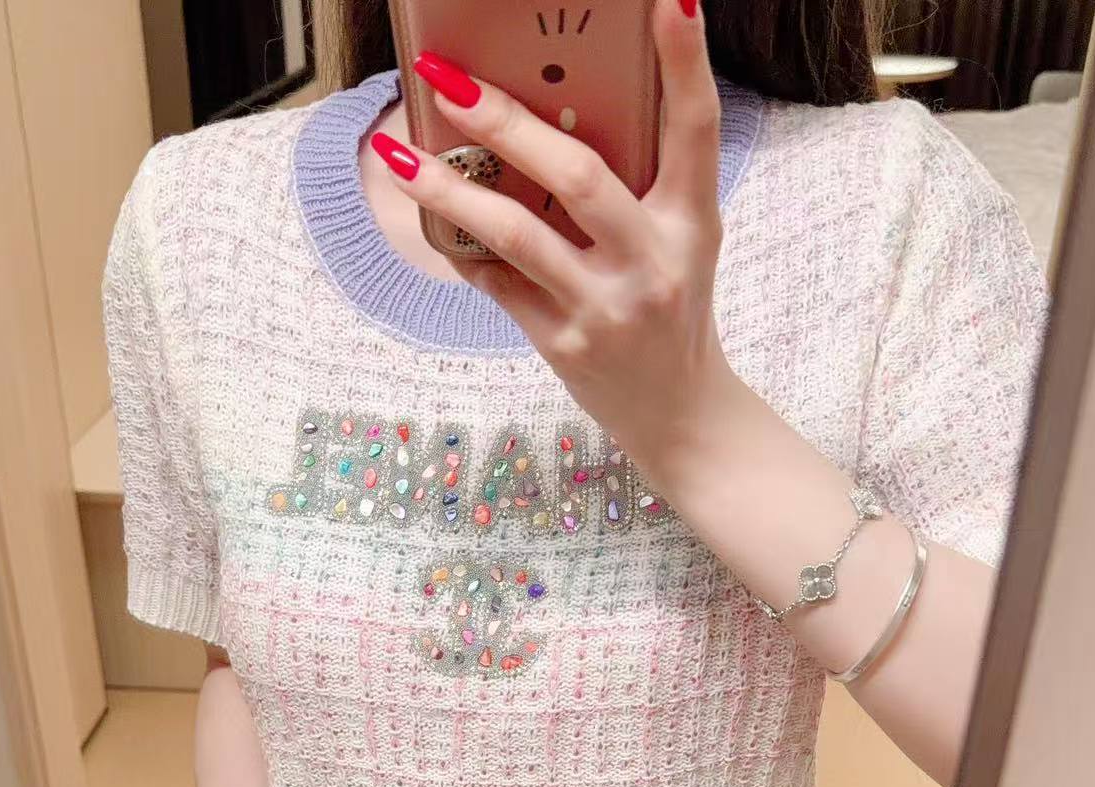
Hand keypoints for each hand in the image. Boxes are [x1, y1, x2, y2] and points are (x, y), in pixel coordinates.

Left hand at [374, 0, 737, 493]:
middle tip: (447, 79)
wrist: (681, 416)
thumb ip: (636, 184)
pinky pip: (498, 284)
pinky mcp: (565, 347)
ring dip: (450, 189)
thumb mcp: (679, 242)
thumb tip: (550, 113)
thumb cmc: (670, 311)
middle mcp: (652, 262)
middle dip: (506, 121)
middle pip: (578, 176)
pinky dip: (461, 247)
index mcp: (692, 220)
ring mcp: (606, 309)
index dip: (685, 62)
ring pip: (518, 234)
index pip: (695, 128)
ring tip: (398, 153)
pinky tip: (428, 216)